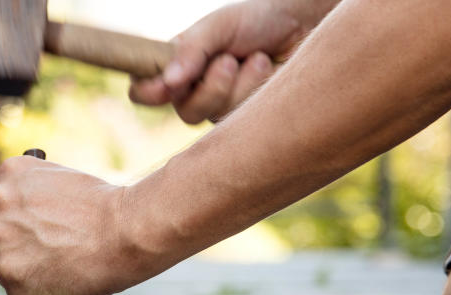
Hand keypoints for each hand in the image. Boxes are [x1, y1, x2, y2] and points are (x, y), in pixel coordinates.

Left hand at [0, 156, 137, 294]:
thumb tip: (32, 230)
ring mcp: (0, 240)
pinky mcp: (10, 275)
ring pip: (7, 269)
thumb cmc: (109, 211)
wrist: (127, 230)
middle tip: (54, 258)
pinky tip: (60, 289)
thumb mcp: (66, 185)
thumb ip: (40, 201)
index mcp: (12, 173)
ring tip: (64, 270)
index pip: (7, 206)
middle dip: (24, 250)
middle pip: (1, 237)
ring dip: (31, 276)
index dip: (29, 223)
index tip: (46, 233)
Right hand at [131, 0, 326, 123]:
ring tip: (256, 57)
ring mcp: (221, 108)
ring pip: (215, 117)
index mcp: (178, 67)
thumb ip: (190, 49)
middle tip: (228, 60)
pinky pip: (240, 117)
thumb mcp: (219, 25)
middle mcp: (195, 91)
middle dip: (209, 88)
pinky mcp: (246, 119)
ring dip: (237, 84)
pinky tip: (266, 68)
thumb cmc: (258, 19)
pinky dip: (255, 88)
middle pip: (184, 111)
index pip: (144, 91)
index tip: (165, 85)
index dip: (148, 93)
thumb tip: (168, 80)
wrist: (305, 23)